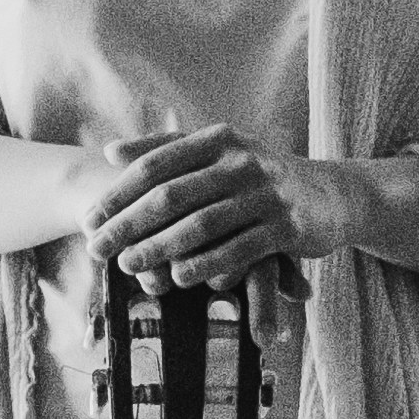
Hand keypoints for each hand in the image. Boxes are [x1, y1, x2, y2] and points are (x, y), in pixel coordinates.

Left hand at [87, 124, 341, 293]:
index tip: (88, 220)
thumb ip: (169, 149)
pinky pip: (237, 251)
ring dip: (158, 249)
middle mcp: (242, 161)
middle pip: (170, 195)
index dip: (117, 194)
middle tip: (95, 249)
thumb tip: (111, 152)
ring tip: (127, 267)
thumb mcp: (221, 152)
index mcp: (219, 139)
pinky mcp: (286, 227)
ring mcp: (266, 194)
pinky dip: (204, 266)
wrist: (331, 195)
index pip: (155, 165)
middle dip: (127, 225)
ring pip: (200, 225)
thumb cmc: (261, 176)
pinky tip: (177, 279)